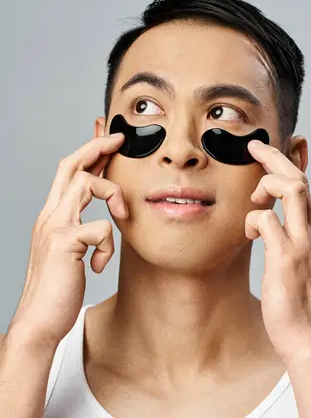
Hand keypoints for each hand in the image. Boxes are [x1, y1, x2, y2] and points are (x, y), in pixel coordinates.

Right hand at [8, 132, 127, 349]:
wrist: (38, 324)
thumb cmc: (58, 290)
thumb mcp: (72, 252)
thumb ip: (83, 230)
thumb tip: (108, 218)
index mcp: (52, 217)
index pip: (68, 172)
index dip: (87, 152)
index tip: (107, 139)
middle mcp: (50, 216)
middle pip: (72, 165)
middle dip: (97, 146)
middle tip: (119, 139)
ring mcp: (54, 228)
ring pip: (86, 183)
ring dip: (113, 193)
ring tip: (121, 214)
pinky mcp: (64, 243)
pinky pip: (101, 228)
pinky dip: (108, 246)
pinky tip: (99, 265)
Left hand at [245, 140, 310, 364]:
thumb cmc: (304, 307)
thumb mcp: (308, 267)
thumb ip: (300, 245)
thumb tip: (284, 232)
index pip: (304, 188)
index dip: (288, 165)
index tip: (270, 155)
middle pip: (299, 178)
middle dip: (275, 156)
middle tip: (255, 146)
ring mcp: (304, 242)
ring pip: (291, 187)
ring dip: (267, 181)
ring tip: (254, 194)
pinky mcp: (287, 257)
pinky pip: (265, 219)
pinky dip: (253, 219)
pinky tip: (248, 234)